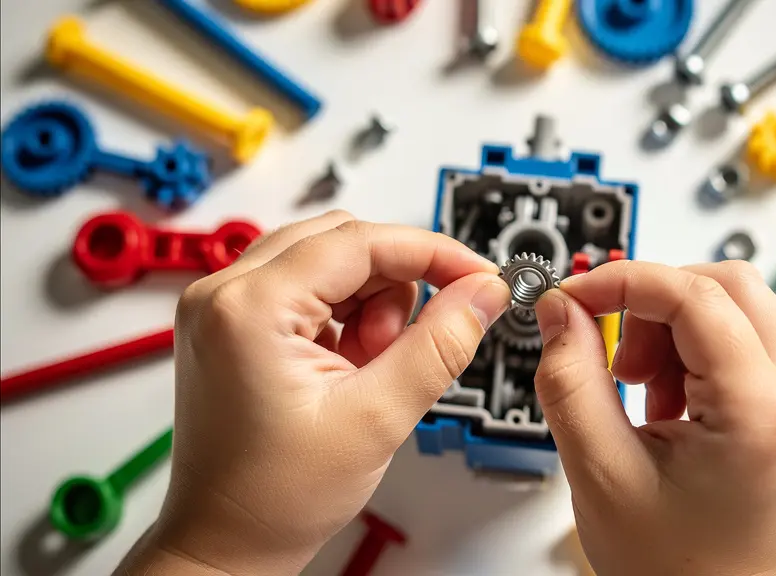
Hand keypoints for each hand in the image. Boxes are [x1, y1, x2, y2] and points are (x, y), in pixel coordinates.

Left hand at [118, 211, 509, 574]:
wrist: (227, 542)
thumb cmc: (275, 498)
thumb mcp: (377, 419)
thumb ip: (440, 345)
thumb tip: (482, 293)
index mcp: (249, 308)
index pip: (360, 242)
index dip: (432, 253)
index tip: (478, 274)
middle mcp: (223, 293)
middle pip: (343, 242)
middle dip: (395, 286)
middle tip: (412, 344)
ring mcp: (223, 306)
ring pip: (329, 262)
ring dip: (370, 304)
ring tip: (370, 370)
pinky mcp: (233, 323)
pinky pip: (308, 289)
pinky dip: (345, 318)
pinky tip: (349, 368)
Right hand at [533, 260, 775, 575]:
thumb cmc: (668, 569)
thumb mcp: (599, 470)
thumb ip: (570, 379)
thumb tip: (561, 309)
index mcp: (761, 417)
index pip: (695, 297)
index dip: (624, 281)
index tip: (575, 296)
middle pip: (729, 284)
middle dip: (655, 301)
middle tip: (612, 353)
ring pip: (738, 305)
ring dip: (674, 324)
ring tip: (637, 386)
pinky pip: (744, 338)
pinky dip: (693, 347)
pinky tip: (663, 398)